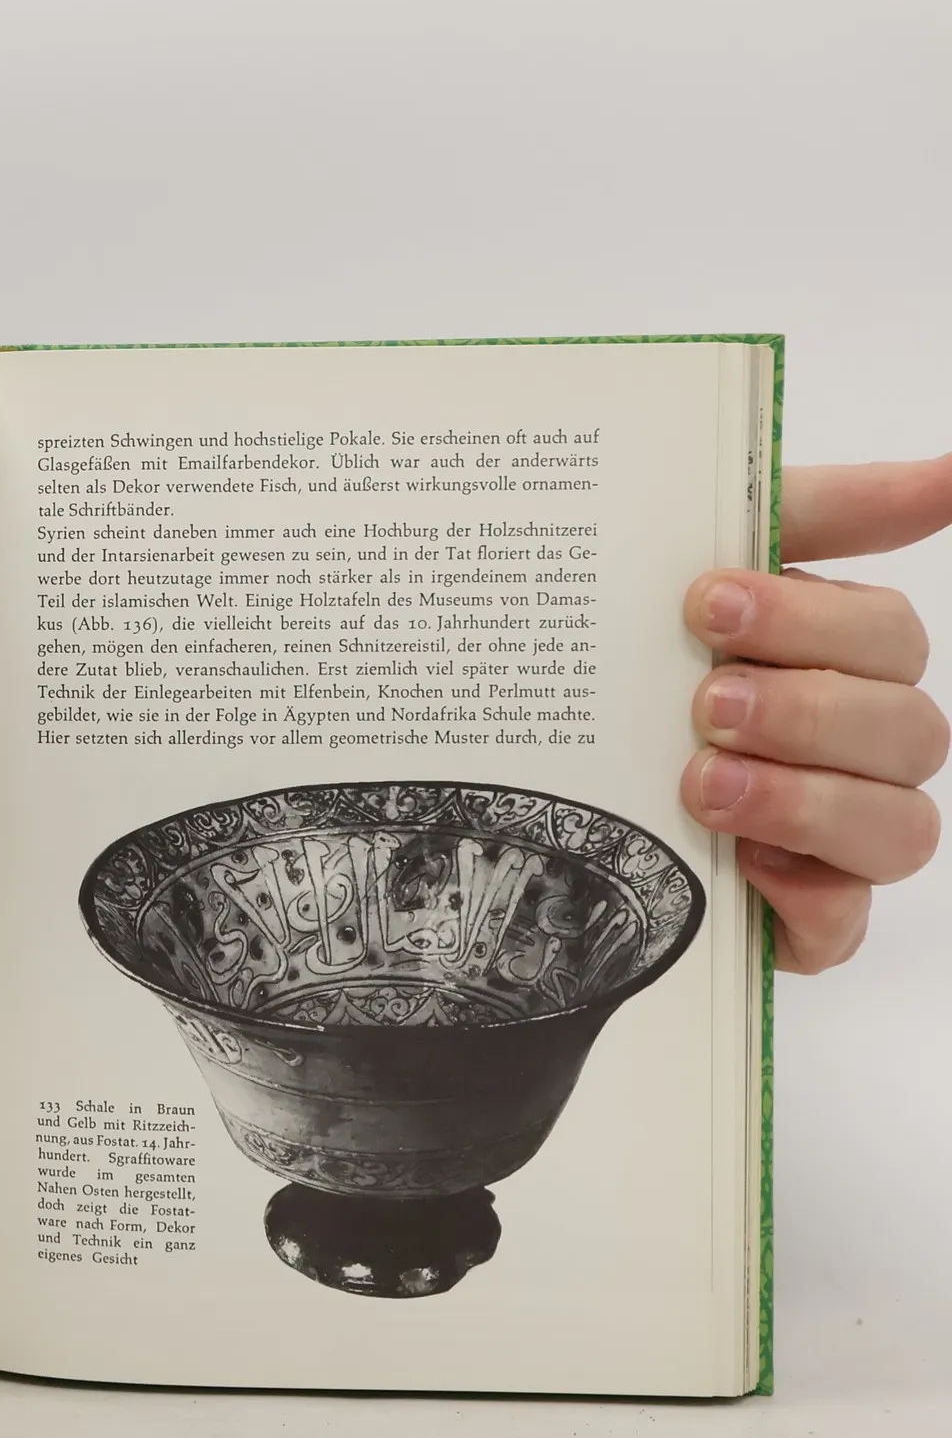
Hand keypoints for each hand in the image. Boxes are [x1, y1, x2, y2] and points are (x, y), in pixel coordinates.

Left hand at [681, 455, 950, 972]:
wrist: (528, 775)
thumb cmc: (635, 657)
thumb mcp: (693, 559)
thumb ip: (821, 509)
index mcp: (841, 659)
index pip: (888, 635)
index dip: (811, 620)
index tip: (706, 601)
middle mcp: (857, 748)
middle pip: (908, 729)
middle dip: (806, 711)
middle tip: (704, 702)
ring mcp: (837, 840)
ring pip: (899, 828)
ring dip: (806, 801)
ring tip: (702, 783)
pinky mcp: (800, 919)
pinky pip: (844, 928)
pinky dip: (807, 900)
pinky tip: (745, 867)